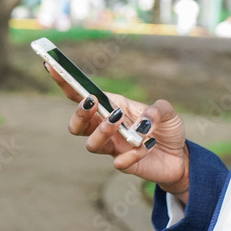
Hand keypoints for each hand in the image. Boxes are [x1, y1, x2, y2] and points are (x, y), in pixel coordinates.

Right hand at [46, 64, 190, 202]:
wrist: (180, 156)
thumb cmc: (167, 127)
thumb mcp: (167, 111)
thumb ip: (156, 109)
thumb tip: (143, 121)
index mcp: (112, 105)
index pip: (82, 94)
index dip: (65, 82)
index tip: (51, 65)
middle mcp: (106, 127)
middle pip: (77, 124)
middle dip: (79, 113)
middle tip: (92, 102)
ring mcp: (113, 147)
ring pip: (90, 144)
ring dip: (102, 130)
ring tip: (119, 121)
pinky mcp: (124, 165)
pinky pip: (118, 162)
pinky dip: (130, 154)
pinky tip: (147, 145)